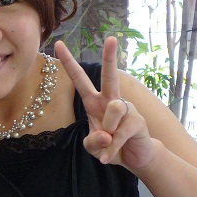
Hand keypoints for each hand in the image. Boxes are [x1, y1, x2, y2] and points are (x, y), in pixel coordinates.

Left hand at [54, 37, 155, 169]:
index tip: (58, 44)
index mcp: (94, 101)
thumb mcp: (92, 147)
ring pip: (113, 110)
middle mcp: (111, 100)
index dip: (69, 62)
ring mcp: (126, 108)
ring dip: (106, 132)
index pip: (79, 79)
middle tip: (112, 38)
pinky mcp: (138, 121)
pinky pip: (119, 133)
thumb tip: (106, 134)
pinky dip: (111, 149)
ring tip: (108, 142)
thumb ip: (92, 142)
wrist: (134, 158)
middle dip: (110, 57)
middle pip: (109, 75)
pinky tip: (108, 158)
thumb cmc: (109, 146)